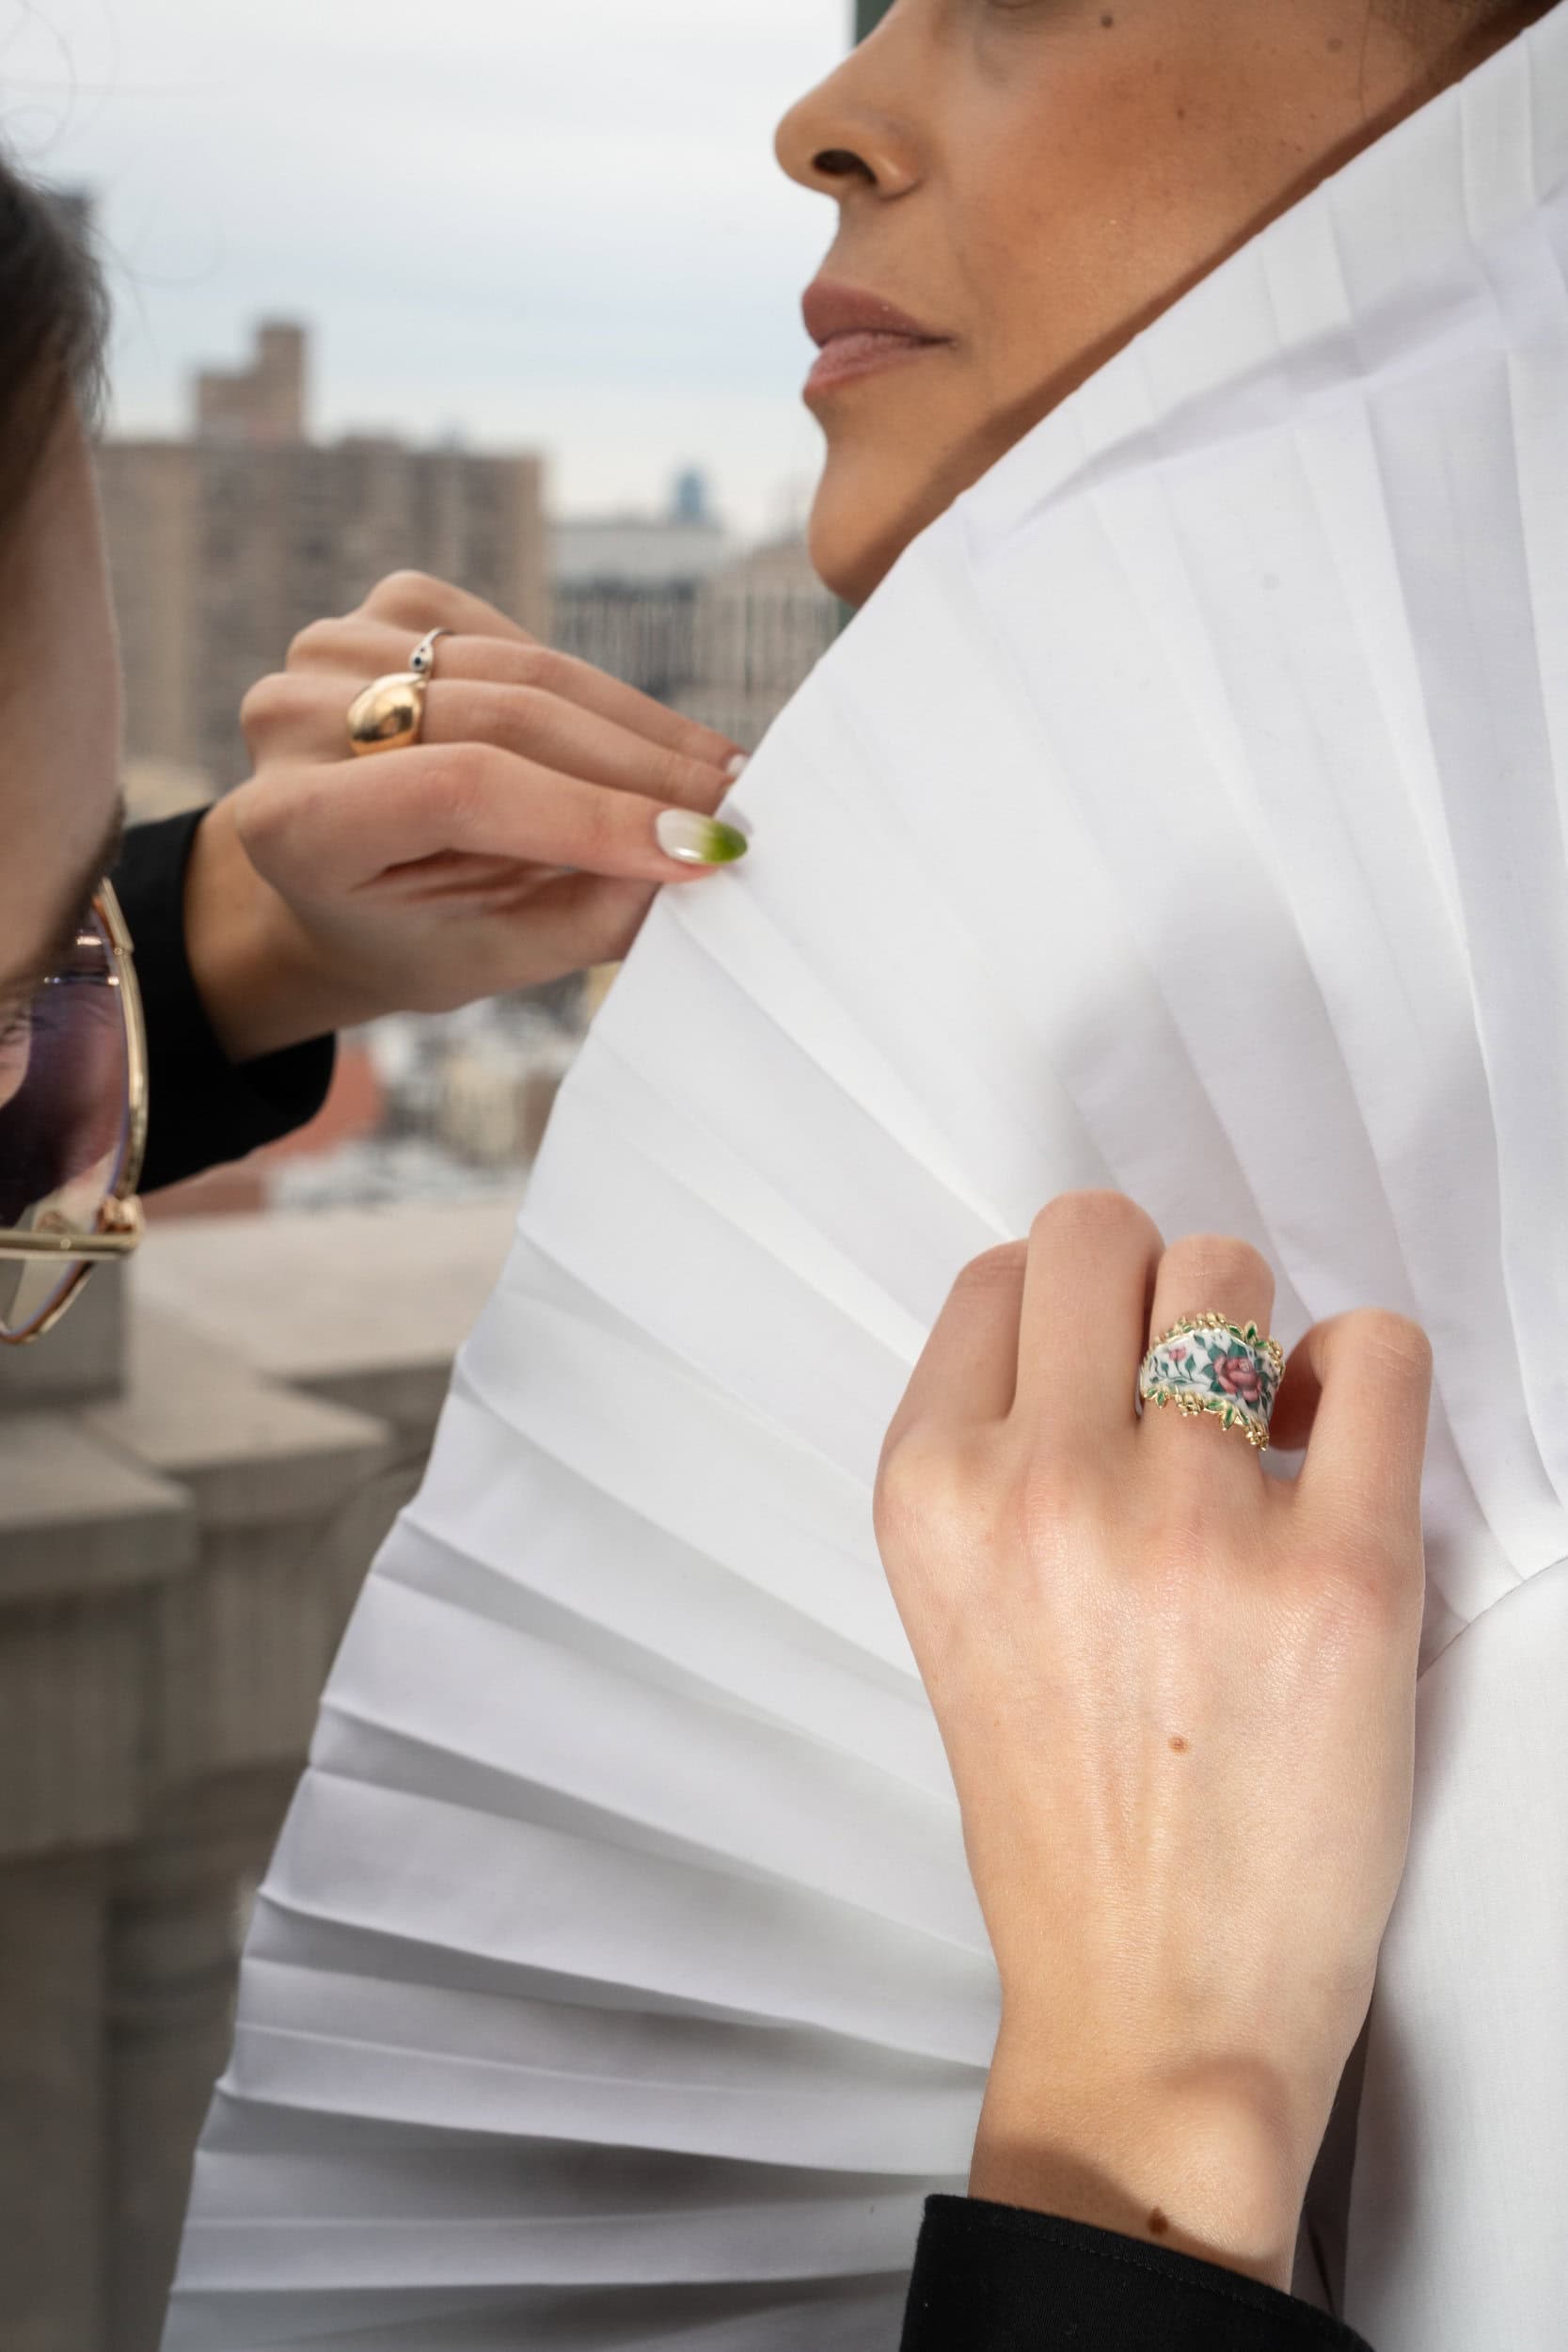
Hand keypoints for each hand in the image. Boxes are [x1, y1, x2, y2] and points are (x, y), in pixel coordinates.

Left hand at [182, 571, 748, 1060]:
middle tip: (734, 809)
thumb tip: (694, 858)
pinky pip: (526, 646)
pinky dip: (596, 698)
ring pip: (528, 674)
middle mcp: (293, 717)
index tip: (698, 848)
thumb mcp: (489, 958)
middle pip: (504, 721)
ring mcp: (336, 646)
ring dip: (638, 730)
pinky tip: (644, 745)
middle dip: (639, 770)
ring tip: (719, 776)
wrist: (336, 886)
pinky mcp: (391, 608)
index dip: (590, 813)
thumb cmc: (409, 936)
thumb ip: (586, 916)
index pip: (460, 790)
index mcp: (292, 822)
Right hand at [873, 1192, 1430, 2289]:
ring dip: (1248, 1333)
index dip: (1062, 1313)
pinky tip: (1329, 1453)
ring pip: (1227, 1271)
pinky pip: (1373, 1352)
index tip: (1096, 1375)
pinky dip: (1359, 1375)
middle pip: (1101, 1234)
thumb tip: (1096, 1322)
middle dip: (1149, 1290)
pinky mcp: (1341, 1574)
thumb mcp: (951, 1610)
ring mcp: (1192, 1525)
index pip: (1000, 1274)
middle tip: (1178, 1388)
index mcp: (929, 1495)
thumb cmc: (1057, 1811)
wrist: (1152, 1996)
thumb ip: (991, 1458)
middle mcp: (1041, 1488)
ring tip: (1255, 1432)